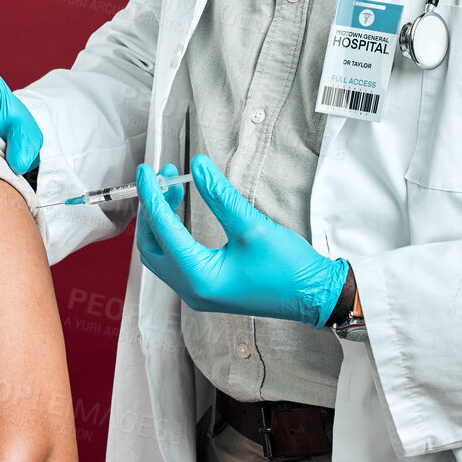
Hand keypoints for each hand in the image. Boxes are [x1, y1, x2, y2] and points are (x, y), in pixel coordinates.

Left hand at [134, 155, 348, 327]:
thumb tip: (198, 166)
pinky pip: (177, 259)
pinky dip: (173, 234)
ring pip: (162, 253)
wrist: (314, 295)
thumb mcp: (252, 226)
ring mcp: (199, 291)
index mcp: (200, 278)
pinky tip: (182, 212)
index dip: (152, 195)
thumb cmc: (289, 268)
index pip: (163, 230)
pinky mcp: (208, 287)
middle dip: (153, 209)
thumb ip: (220, 195)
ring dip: (162, 220)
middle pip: (152, 245)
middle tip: (164, 178)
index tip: (147, 171)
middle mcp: (192, 290)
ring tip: (175, 189)